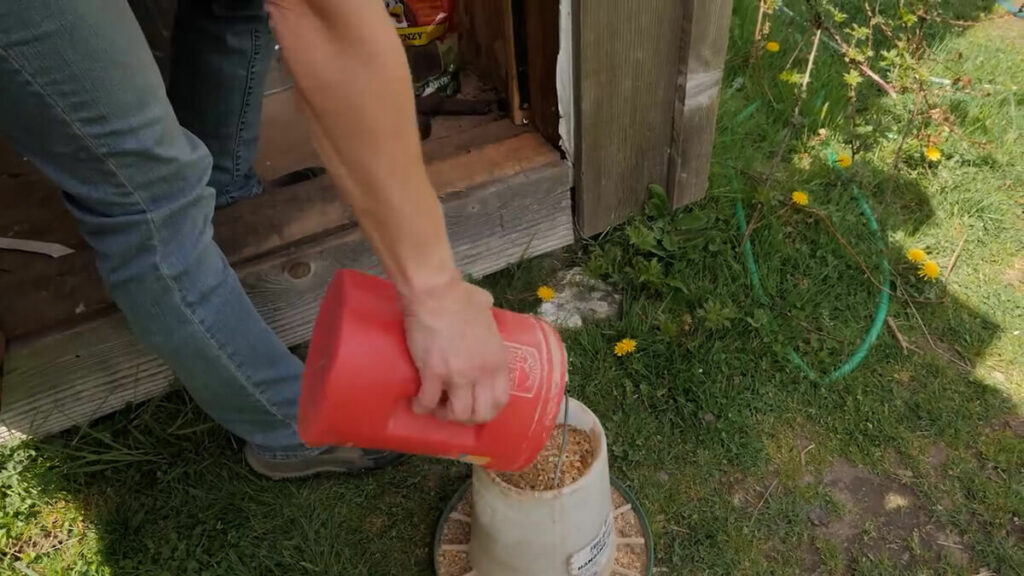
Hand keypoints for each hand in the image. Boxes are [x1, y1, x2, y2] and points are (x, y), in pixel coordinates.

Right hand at [403, 278, 509, 423]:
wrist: (436, 294)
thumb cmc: (461, 296)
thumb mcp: (487, 310)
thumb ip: (489, 316)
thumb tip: (484, 306)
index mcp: (497, 360)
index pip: (500, 400)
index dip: (487, 410)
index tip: (476, 407)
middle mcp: (481, 373)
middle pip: (480, 413)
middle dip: (466, 418)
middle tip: (453, 410)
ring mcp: (457, 375)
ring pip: (457, 414)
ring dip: (445, 414)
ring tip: (436, 406)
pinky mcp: (432, 373)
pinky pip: (427, 402)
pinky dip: (421, 407)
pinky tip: (416, 402)